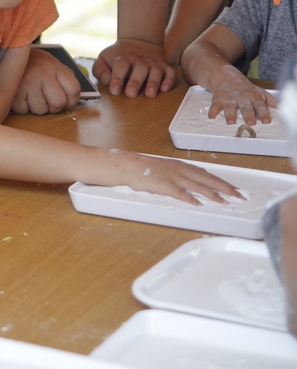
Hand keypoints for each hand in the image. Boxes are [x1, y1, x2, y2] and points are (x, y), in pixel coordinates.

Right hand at [10, 47, 80, 113]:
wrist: (9, 53)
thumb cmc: (34, 63)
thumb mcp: (52, 64)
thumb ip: (65, 78)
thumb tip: (74, 98)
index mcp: (55, 66)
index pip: (74, 90)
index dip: (72, 101)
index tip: (66, 102)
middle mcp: (43, 73)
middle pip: (58, 103)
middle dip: (54, 107)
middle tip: (47, 100)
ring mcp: (28, 83)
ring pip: (40, 110)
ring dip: (36, 107)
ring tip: (32, 94)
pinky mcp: (14, 91)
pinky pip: (24, 111)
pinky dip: (23, 107)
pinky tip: (21, 95)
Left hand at [94, 39, 175, 97]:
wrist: (138, 41)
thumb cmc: (119, 56)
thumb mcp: (104, 59)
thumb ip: (100, 70)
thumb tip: (106, 80)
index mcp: (124, 58)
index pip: (120, 65)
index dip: (117, 78)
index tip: (115, 90)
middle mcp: (139, 60)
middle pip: (139, 68)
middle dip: (135, 82)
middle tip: (131, 94)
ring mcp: (153, 62)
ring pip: (156, 70)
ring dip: (153, 82)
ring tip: (150, 94)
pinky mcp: (164, 66)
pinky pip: (170, 72)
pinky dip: (169, 80)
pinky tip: (165, 89)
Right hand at [121, 153, 242, 205]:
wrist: (129, 165)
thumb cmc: (147, 169)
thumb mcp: (168, 168)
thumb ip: (182, 175)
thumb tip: (197, 182)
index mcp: (182, 166)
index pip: (207, 174)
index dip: (222, 182)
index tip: (235, 189)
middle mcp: (181, 170)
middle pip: (208, 179)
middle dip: (225, 188)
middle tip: (239, 195)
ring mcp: (173, 177)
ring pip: (197, 185)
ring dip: (213, 194)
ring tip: (225, 201)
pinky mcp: (164, 185)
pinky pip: (179, 192)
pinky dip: (190, 198)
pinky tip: (198, 203)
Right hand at [209, 77, 277, 124]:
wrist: (227, 76)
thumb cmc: (246, 88)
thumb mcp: (259, 91)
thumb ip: (270, 100)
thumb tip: (281, 108)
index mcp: (253, 96)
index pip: (260, 105)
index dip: (264, 113)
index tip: (267, 121)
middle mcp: (241, 97)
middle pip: (245, 106)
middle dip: (248, 114)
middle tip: (250, 123)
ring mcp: (229, 98)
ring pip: (230, 106)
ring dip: (230, 114)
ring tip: (230, 122)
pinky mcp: (218, 99)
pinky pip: (215, 105)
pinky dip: (212, 111)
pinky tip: (211, 117)